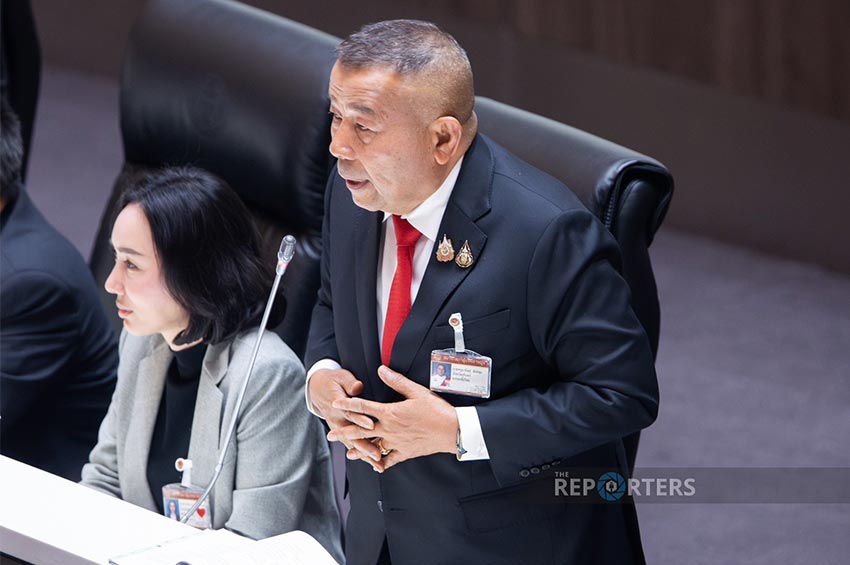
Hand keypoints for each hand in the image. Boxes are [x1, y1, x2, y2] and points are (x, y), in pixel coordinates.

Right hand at [309, 368, 383, 469]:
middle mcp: (337, 419)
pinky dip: (361, 455)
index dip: (360, 419)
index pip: (350, 413)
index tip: (371, 425)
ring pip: (352, 444)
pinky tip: (373, 463)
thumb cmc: (332, 381)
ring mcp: (338, 428)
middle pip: (351, 434)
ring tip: (378, 464)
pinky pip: (351, 445)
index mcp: (338, 403)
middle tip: (377, 454)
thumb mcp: (340, 377)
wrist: (316, 389)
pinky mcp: (341, 433)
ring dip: (364, 455)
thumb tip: (358, 387)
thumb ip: (350, 383)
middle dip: (364, 445)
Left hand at [327, 365, 458, 470]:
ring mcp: (396, 443)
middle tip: (331, 434)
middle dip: (344, 432)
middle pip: (361, 431)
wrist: (452, 431)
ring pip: (373, 447)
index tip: (335, 404)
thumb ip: (396, 381)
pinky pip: (390, 459)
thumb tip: (381, 370)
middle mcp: (389, 429)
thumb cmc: (436, 410)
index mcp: (390, 413)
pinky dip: (381, 462)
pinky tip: (376, 465)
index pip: (363, 407)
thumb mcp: (417, 391)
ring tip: (348, 453)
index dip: (348, 404)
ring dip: (359, 450)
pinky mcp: (405, 452)